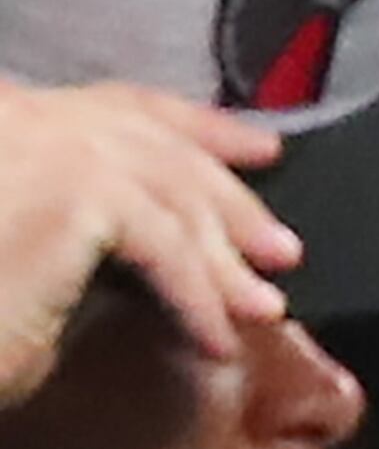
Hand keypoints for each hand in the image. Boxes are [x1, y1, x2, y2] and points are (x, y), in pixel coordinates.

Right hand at [0, 83, 299, 407]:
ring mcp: (35, 139)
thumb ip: (79, 229)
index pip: (110, 105)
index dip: (190, 124)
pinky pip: (160, 244)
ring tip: (264, 306)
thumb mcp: (23, 260)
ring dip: (222, 255)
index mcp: (6, 116)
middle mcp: (14, 110)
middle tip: (281, 245)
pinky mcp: (67, 190)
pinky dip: (195, 297)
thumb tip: (168, 248)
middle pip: (148, 140)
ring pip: (163, 190)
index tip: (255, 148)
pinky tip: (213, 343)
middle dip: (224, 191)